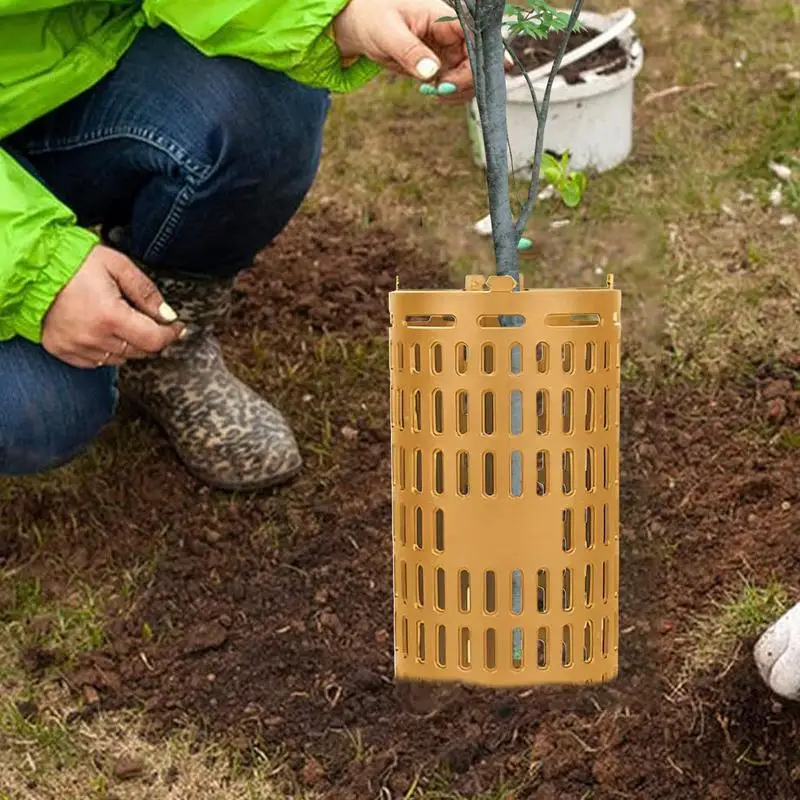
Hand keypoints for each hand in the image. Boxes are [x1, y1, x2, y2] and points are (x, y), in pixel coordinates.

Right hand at [42, 245, 184, 368]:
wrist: (34, 267)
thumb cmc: (76, 262)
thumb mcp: (118, 266)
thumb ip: (146, 292)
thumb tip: (168, 315)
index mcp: (110, 316)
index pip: (154, 340)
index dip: (170, 335)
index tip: (177, 327)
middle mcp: (93, 337)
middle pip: (139, 351)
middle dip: (152, 338)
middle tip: (152, 322)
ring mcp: (76, 347)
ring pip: (120, 359)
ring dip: (130, 345)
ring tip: (125, 323)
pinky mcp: (62, 350)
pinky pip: (96, 362)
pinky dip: (106, 351)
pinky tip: (104, 332)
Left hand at [334, 0, 478, 102]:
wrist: (364, 25)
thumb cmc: (374, 18)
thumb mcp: (388, 33)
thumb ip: (410, 51)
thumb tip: (432, 73)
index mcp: (444, 19)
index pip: (474, 38)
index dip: (480, 60)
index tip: (463, 81)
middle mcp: (452, 34)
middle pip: (477, 61)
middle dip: (465, 82)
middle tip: (440, 91)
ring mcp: (449, 51)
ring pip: (470, 76)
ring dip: (458, 92)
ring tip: (432, 93)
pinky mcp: (442, 65)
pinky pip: (456, 83)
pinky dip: (449, 93)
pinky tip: (431, 92)